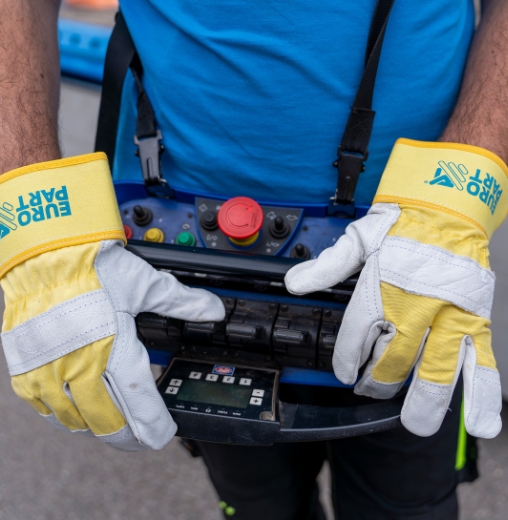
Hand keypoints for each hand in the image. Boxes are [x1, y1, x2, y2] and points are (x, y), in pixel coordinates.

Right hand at [0, 154, 223, 449]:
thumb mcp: (145, 284)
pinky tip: (77, 411)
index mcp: (113, 346)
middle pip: (107, 421)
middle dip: (129, 436)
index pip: (140, 399)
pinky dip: (66, 415)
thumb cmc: (91, 267)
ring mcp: (49, 370)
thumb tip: (214, 310)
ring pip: (76, 420)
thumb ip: (182, 302)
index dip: (154, 423)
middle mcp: (80, 365)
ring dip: (99, 427)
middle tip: (143, 439)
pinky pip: (45, 409)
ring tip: (115, 425)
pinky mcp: (26, 368)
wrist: (45, 253)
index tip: (165, 435)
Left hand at [285, 139, 505, 437]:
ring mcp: (449, 314)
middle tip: (371, 390)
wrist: (449, 204)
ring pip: (435, 369)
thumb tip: (293, 283)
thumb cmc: (403, 224)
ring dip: (424, 400)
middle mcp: (415, 305)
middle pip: (393, 359)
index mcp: (382, 287)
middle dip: (379, 382)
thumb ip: (327, 266)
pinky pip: (480, 360)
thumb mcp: (358, 238)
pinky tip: (480, 423)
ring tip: (415, 423)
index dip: (347, 359)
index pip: (357, 335)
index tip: (344, 373)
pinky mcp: (476, 318)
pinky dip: (481, 394)